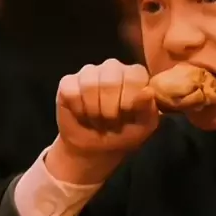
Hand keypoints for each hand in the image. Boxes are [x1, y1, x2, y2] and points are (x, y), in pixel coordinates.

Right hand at [47, 59, 158, 183]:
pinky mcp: (68, 82)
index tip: (127, 115)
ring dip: (94, 111)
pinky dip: (78, 110)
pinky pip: (71, 91)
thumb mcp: (143, 126)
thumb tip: (147, 92)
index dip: (129, 102)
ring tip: (98, 120)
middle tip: (111, 121)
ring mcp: (89, 72)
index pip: (134, 77)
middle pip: (110, 80)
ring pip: (89, 85)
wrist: (96, 148)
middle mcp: (113, 67)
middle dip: (110, 109)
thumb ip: (148, 108)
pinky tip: (83, 115)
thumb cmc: (125, 133)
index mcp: (135, 73)